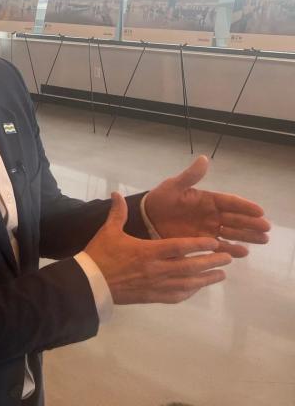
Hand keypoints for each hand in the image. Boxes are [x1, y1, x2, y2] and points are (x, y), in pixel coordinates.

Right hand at [85, 193, 231, 304]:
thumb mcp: (109, 231)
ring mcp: (157, 285)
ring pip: (188, 283)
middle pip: (190, 266)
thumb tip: (116, 192)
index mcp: (148, 251)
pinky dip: (190, 291)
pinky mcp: (153, 297)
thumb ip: (117, 212)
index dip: (199, 245)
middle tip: (228, 258)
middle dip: (211, 262)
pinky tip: (197, 288)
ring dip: (206, 279)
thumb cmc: (101, 255)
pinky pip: (177, 295)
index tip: (215, 242)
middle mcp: (157, 269)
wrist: (90, 283)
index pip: (180, 247)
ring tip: (221, 274)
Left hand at [144, 156, 270, 257]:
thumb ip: (190, 176)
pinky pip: (220, 246)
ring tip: (261, 240)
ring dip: (247, 236)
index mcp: (208, 199)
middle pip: (236, 219)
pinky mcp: (202, 242)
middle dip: (251, 223)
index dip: (245, 206)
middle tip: (266, 228)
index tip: (259, 210)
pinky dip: (231, 250)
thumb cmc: (161, 199)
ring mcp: (208, 229)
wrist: (147, 217)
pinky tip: (242, 253)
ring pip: (232, 233)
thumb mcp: (174, 186)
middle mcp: (212, 215)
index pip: (230, 202)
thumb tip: (204, 159)